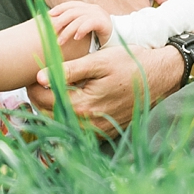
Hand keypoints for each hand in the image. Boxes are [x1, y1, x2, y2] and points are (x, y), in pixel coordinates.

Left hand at [33, 36, 184, 132]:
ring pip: (60, 124)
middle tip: (41, 79)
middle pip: (48, 115)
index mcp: (83, 105)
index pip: (43, 100)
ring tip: (54, 89)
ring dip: (51, 108)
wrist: (160, 77)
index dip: (32, 86)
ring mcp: (97, 130)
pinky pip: (76, 129)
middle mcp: (88, 124)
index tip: (33, 73)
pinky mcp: (104, 132)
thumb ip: (68, 70)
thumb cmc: (130, 64)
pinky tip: (71, 102)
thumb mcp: (99, 61)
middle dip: (39, 98)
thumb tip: (39, 77)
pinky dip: (67, 118)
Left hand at [49, 0, 113, 49]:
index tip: (47, 16)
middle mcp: (92, 8)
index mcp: (86, 8)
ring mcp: (99, 14)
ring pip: (79, 19)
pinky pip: (90, 23)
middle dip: (59, 22)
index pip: (70, 5)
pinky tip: (76, 38)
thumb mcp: (83, 28)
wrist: (120, 38)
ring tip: (60, 42)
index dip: (58, 9)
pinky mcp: (104, 22)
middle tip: (50, 33)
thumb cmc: (98, 35)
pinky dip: (81, 30)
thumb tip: (54, 27)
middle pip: (72, 11)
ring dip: (67, 31)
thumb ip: (73, 25)